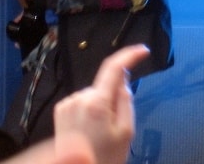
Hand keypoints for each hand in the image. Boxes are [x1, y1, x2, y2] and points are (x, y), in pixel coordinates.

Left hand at [53, 44, 150, 163]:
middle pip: (104, 85)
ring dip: (101, 104)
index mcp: (96, 103)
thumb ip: (126, 100)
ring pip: (94, 94)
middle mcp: (79, 98)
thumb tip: (123, 79)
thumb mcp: (126, 131)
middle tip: (117, 123)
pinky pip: (83, 101)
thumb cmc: (106, 156)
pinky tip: (90, 128)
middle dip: (113, 96)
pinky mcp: (60, 110)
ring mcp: (67, 103)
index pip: (114, 68)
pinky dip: (90, 109)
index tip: (143, 51)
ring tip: (102, 130)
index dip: (129, 55)